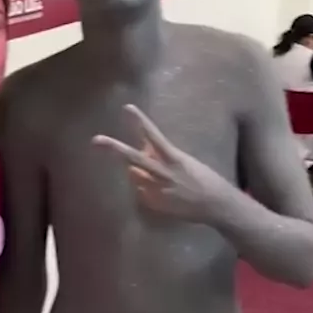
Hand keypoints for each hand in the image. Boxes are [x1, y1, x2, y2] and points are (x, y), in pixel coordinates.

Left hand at [93, 104, 228, 222]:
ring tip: (150, 173)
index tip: (127, 108)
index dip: (140, 122)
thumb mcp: (184, 161)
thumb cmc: (204, 179)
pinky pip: (142, 192)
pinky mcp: (157, 204)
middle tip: (96, 140)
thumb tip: (143, 149)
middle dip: (115, 149)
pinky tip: (160, 192)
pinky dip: (145, 189)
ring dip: (134, 171)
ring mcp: (159, 190)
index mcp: (174, 158)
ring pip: (136, 176)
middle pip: (135, 158)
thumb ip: (162, 155)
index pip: (154, 136)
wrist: (216, 204)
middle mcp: (164, 173)